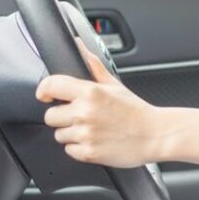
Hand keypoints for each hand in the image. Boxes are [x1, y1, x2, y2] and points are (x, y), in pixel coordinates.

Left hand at [36, 42, 160, 168]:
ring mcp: (85, 134)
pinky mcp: (88, 153)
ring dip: (71, 133)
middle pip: (50, 116)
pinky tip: (94, 140)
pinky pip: (69, 150)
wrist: (154, 135)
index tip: (45, 95)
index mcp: (90, 92)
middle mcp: (84, 113)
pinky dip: (79, 148)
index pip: (51, 86)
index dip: (44, 91)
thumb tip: (79, 46)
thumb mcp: (114, 84)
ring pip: (59, 135)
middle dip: (61, 116)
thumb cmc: (135, 110)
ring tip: (91, 128)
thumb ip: (92, 65)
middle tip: (79, 115)